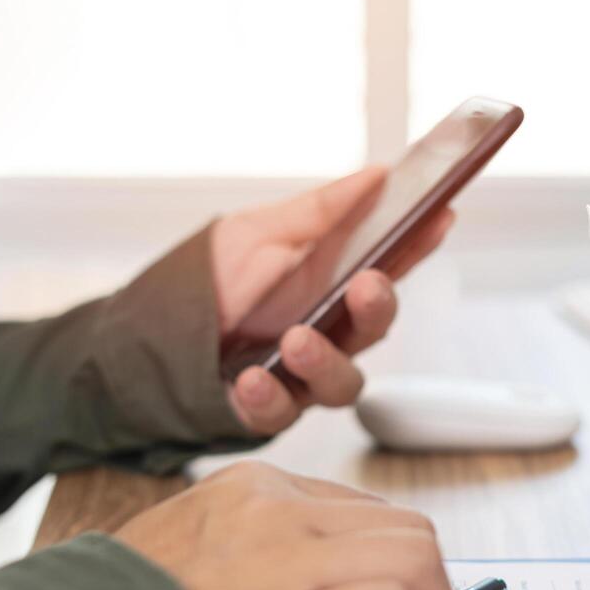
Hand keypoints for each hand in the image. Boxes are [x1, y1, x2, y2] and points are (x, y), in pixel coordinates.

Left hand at [211, 168, 454, 434]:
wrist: (149, 337)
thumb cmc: (211, 283)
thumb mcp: (259, 231)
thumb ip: (319, 211)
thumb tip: (375, 176)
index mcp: (333, 283)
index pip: (390, 264)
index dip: (420, 243)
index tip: (440, 216)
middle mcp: (328, 331)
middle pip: (375, 326)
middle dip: (377, 306)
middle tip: (365, 286)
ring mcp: (302, 374)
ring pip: (342, 383)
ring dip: (323, 360)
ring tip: (295, 341)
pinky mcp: (268, 409)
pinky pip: (281, 413)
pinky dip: (267, 397)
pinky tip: (249, 379)